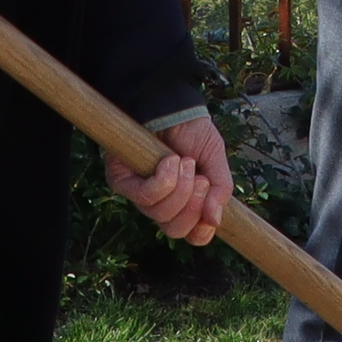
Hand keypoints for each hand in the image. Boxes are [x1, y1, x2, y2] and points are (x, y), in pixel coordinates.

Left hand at [117, 113, 230, 247]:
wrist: (172, 106)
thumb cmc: (192, 133)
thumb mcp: (215, 162)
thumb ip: (220, 191)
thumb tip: (215, 221)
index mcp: (184, 203)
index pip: (189, 235)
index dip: (201, 232)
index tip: (211, 216)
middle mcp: (159, 204)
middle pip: (174, 230)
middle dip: (193, 206)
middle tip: (200, 180)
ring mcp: (139, 195)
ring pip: (160, 214)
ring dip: (180, 187)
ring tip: (185, 161)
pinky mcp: (121, 182)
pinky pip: (145, 197)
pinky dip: (164, 180)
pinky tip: (170, 161)